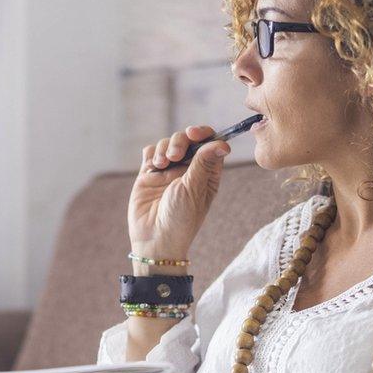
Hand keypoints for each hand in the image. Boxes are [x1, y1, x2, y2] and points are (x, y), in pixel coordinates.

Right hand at [128, 125, 230, 259]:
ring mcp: (168, 170)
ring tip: (161, 165)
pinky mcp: (149, 173)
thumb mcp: (194, 189)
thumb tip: (223, 143)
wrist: (154, 238)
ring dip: (163, 149)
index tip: (194, 133)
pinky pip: (150, 152)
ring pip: (167, 143)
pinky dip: (152, 154)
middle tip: (175, 156)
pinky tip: (152, 168)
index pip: (209, 144)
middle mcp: (188, 169)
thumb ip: (204, 162)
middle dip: (180, 141)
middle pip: (187, 139)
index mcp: (207, 173)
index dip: (203, 134)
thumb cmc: (181, 218)